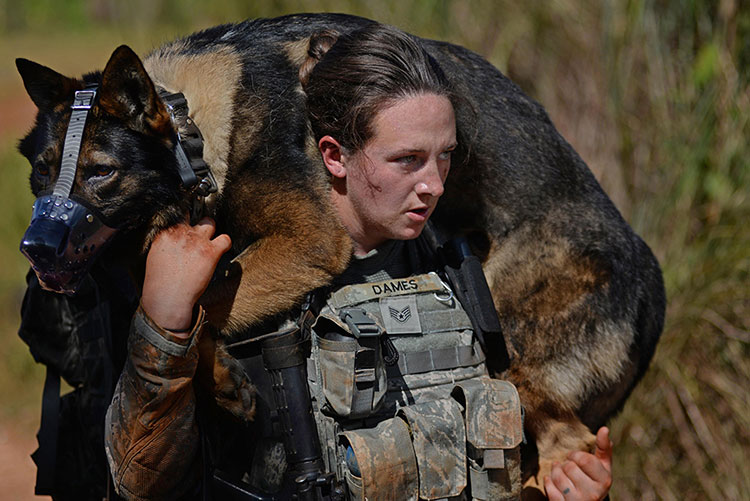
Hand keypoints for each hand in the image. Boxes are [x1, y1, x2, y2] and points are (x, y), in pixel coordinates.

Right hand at [141, 218, 230, 334]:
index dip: (185, 221)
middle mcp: (181, 232)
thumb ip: (166, 243)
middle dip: (198, 225)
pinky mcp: (210, 251)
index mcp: (165, 233)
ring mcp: (197, 241)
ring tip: (209, 243)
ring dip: (211, 231)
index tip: (188, 227)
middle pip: (194, 215)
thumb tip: (174, 241)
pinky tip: (221, 250)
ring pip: (210, 222)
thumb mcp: (155, 255)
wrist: (167, 298)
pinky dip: (225, 244)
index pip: (178, 215)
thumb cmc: (160, 283)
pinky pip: (225, 239)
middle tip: (199, 237)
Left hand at [544, 427, 612, 499]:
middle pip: (569, 467)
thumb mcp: (602, 466)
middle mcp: (593, 494)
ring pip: (557, 476)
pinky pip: (549, 489)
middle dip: (566, 464)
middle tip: (570, 468)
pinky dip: (549, 482)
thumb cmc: (594, 480)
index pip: (584, 459)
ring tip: (562, 474)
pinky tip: (555, 483)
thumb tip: (605, 429)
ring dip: (556, 471)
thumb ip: (603, 448)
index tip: (575, 458)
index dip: (575, 455)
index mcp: (604, 480)